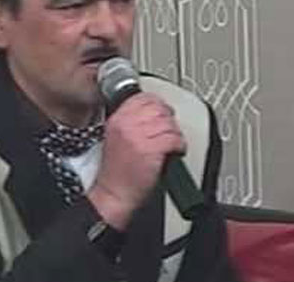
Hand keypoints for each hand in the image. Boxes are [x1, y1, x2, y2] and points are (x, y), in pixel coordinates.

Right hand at [87, 93, 184, 229]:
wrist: (114, 195)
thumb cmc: (116, 173)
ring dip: (175, 133)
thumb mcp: (116, 138)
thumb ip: (131, 122)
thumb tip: (154, 113)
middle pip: (157, 108)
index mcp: (117, 120)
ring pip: (167, 123)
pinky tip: (176, 150)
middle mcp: (126, 125)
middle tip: (170, 128)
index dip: (157, 104)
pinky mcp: (150, 150)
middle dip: (168, 118)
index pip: (142, 99)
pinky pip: (173, 138)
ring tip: (173, 142)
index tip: (163, 111)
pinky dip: (179, 144)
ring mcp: (138, 137)